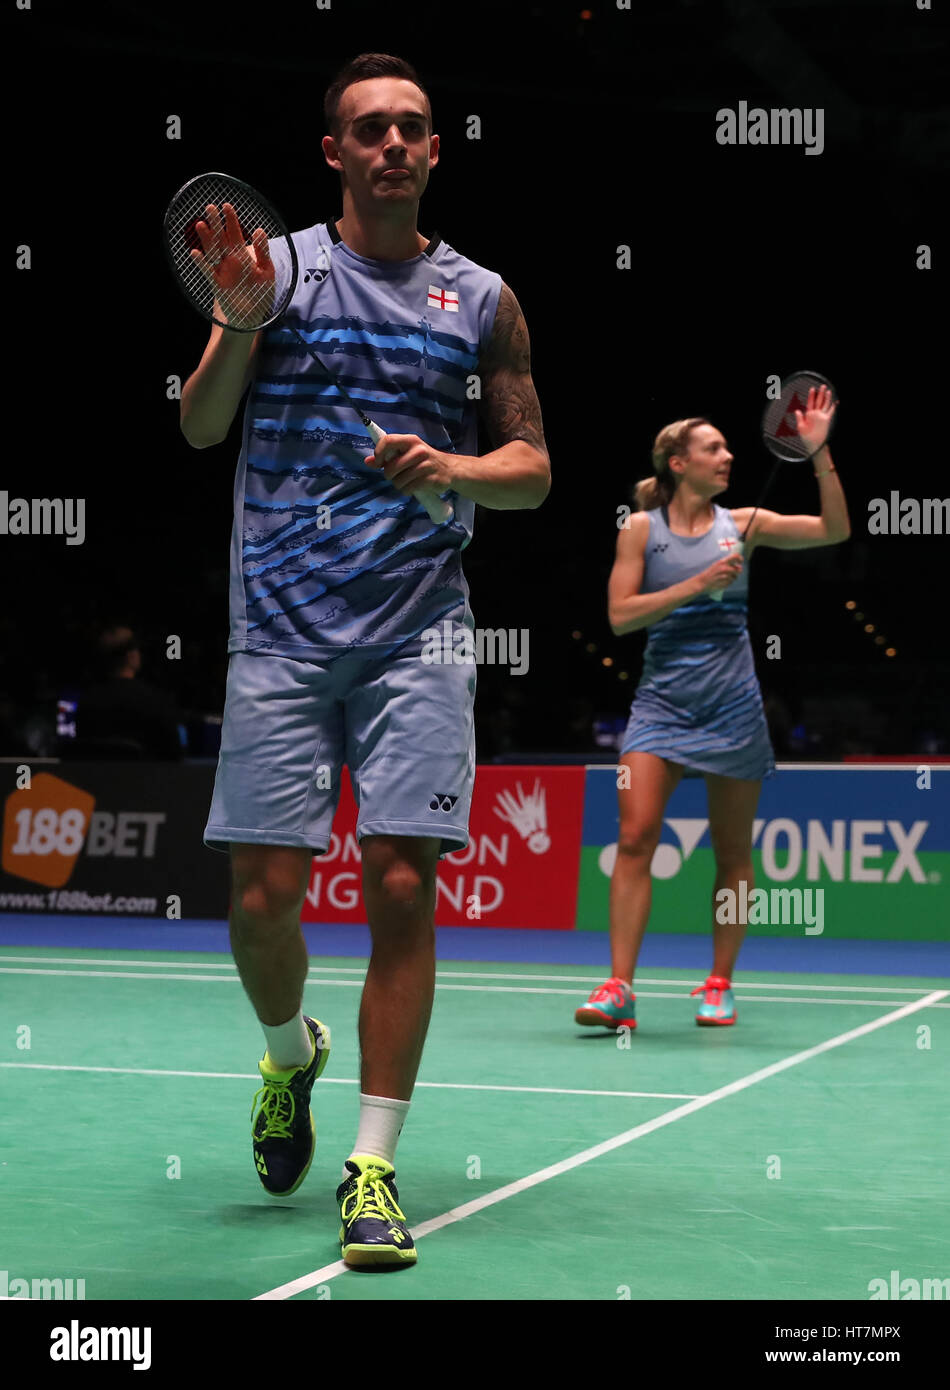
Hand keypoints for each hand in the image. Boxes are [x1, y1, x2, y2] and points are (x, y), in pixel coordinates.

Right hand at [190, 202, 274, 328]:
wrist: (253, 316)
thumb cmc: (261, 293)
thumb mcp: (267, 271)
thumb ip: (263, 252)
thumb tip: (259, 230)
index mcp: (242, 255)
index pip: (235, 233)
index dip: (231, 220)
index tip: (226, 206)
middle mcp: (230, 260)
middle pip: (220, 238)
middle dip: (216, 224)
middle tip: (209, 207)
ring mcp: (222, 271)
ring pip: (212, 251)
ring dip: (206, 239)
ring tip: (200, 224)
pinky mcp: (217, 284)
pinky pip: (207, 272)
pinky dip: (201, 263)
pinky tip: (195, 253)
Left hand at [365, 433, 456, 494]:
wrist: (450, 469)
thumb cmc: (423, 460)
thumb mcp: (406, 454)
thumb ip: (387, 457)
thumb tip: (368, 462)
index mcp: (410, 440)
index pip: (388, 441)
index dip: (379, 452)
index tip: (379, 462)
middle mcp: (419, 450)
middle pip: (390, 467)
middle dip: (389, 475)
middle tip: (396, 475)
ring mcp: (426, 465)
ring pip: (398, 481)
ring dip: (399, 485)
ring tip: (407, 481)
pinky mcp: (431, 479)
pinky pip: (409, 489)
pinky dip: (408, 490)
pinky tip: (414, 486)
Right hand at [699, 553, 742, 592]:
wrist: (702, 583)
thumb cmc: (709, 574)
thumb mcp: (716, 565)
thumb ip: (727, 565)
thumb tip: (739, 567)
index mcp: (722, 562)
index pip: (736, 556)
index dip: (740, 558)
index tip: (740, 561)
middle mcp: (725, 568)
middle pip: (738, 569)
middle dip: (736, 572)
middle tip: (731, 573)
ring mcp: (725, 576)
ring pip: (735, 577)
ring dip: (732, 578)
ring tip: (724, 578)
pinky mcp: (725, 583)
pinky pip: (731, 582)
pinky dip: (728, 582)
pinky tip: (722, 582)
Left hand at [794, 382, 836, 454]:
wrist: (813, 444)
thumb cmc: (806, 436)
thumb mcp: (800, 427)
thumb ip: (799, 418)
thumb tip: (797, 411)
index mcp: (809, 414)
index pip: (811, 402)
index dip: (811, 396)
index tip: (812, 388)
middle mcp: (816, 414)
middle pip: (819, 401)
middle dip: (821, 394)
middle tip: (823, 386)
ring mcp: (822, 416)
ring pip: (825, 405)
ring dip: (827, 398)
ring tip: (829, 391)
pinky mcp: (827, 420)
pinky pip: (831, 412)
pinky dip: (833, 407)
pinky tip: (835, 401)